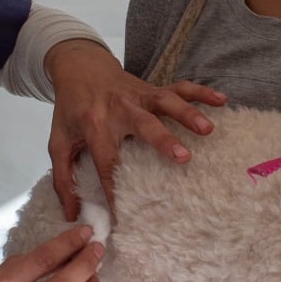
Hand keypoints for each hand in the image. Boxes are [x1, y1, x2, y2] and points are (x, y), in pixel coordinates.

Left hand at [44, 39, 225, 219]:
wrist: (78, 66)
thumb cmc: (70, 109)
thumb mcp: (58, 142)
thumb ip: (62, 178)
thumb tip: (71, 213)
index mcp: (94, 125)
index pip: (106, 163)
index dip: (114, 189)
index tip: (125, 215)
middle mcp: (118, 108)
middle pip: (142, 123)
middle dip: (163, 139)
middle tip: (184, 157)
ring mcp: (138, 95)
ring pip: (165, 101)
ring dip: (187, 113)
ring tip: (208, 129)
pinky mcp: (151, 87)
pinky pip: (178, 86)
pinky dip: (200, 92)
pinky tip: (222, 100)